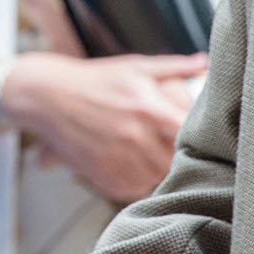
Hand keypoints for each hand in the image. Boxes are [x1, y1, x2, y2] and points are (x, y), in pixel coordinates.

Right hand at [1, 52, 207, 203]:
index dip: (202, 141)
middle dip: (182, 160)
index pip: (192, 137)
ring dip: (161, 173)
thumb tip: (205, 63)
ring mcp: (119, 160)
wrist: (48, 97)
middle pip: (177, 163)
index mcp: (151, 110)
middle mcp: (136, 138)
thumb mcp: (135, 67)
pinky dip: (139, 183)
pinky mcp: (103, 176)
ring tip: (158, 162)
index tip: (204, 140)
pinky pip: (134, 190)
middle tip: (185, 156)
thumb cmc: (95, 80)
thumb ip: (174, 67)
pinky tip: (136, 168)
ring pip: (157, 180)